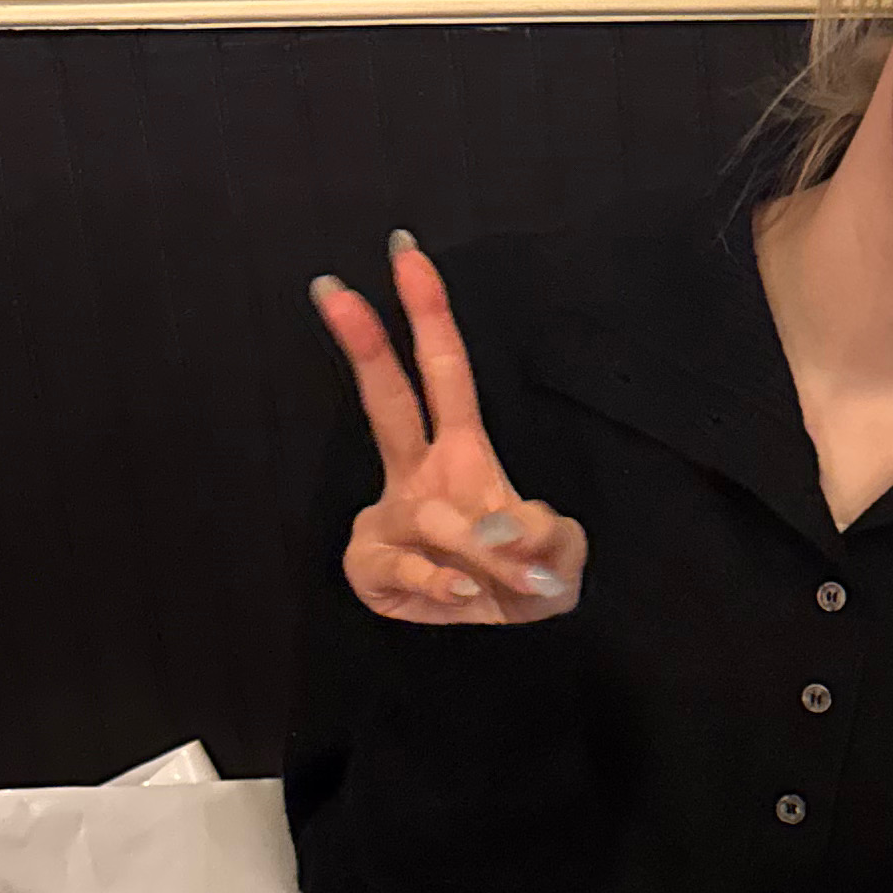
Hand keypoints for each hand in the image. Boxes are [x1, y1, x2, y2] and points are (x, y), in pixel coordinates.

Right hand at [310, 236, 588, 628]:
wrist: (486, 639)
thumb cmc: (517, 585)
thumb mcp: (559, 565)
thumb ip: (556, 543)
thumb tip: (526, 532)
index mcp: (462, 453)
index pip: (443, 373)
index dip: (429, 315)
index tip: (406, 252)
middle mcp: (420, 476)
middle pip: (388, 399)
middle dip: (364, 343)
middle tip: (333, 287)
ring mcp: (390, 519)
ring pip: (433, 513)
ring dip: (485, 545)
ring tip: (518, 576)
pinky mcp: (371, 565)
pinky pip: (414, 568)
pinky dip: (450, 584)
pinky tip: (467, 593)